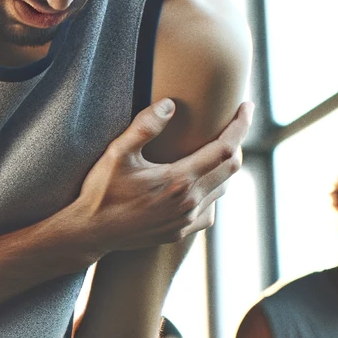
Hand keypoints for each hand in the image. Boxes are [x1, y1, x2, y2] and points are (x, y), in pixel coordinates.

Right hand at [70, 99, 252, 256]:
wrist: (90, 233)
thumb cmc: (101, 192)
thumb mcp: (117, 153)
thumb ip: (144, 127)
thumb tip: (169, 104)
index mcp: (179, 180)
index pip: (225, 148)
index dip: (241, 124)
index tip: (246, 106)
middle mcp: (189, 202)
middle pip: (231, 167)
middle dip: (236, 142)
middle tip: (231, 124)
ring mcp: (186, 220)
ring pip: (222, 189)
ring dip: (224, 167)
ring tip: (215, 150)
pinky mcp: (179, 232)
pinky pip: (209, 210)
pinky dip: (212, 193)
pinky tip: (199, 184)